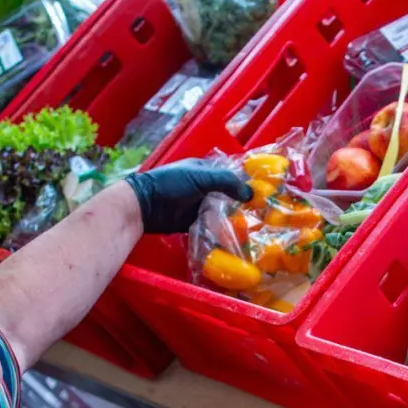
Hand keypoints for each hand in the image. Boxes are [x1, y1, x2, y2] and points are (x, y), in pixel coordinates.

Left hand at [126, 160, 252, 234]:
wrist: (145, 206)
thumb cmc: (171, 184)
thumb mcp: (201, 177)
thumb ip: (227, 182)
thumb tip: (251, 193)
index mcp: (205, 170)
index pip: (230, 174)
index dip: (245, 183)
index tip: (262, 194)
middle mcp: (203, 187)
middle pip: (227, 196)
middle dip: (240, 205)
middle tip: (259, 215)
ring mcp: (197, 205)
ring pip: (220, 212)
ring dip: (231, 220)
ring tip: (249, 229)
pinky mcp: (192, 222)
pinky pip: (210, 226)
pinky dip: (219, 231)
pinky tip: (231, 237)